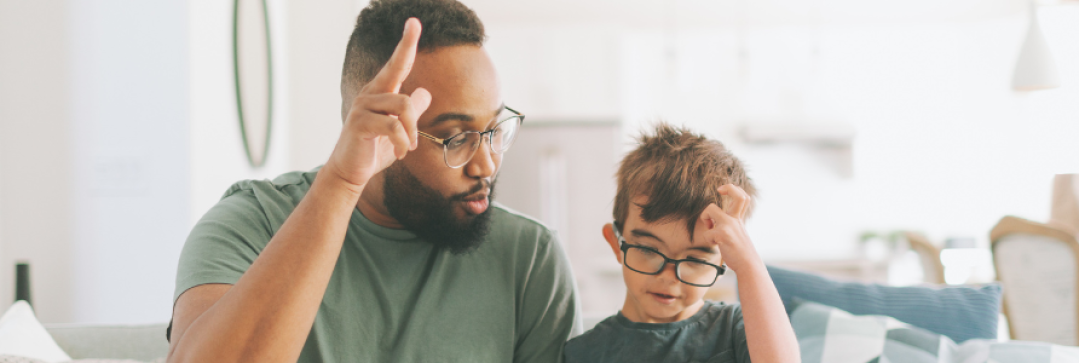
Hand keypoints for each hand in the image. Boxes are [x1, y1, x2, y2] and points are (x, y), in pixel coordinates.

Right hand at [324, 18, 432, 189]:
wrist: (350, 172)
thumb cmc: (374, 150)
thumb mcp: (399, 131)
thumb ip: (411, 112)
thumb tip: (424, 92)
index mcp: (380, 92)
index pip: (397, 64)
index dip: (406, 43)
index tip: (414, 22)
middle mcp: (370, 94)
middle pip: (400, 76)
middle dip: (411, 85)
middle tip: (414, 115)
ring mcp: (362, 106)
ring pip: (403, 105)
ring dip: (411, 132)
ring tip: (408, 149)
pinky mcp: (360, 123)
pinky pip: (394, 127)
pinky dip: (403, 143)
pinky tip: (400, 154)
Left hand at [697, 184, 760, 272]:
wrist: (748, 266)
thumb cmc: (740, 252)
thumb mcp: (737, 234)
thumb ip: (728, 225)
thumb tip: (711, 222)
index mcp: (739, 219)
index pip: (742, 197)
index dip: (733, 189)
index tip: (722, 191)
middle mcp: (735, 220)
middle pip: (737, 195)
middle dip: (727, 188)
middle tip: (719, 194)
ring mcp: (730, 226)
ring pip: (710, 209)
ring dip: (705, 217)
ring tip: (710, 228)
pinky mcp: (723, 234)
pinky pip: (707, 233)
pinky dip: (708, 239)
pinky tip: (716, 244)